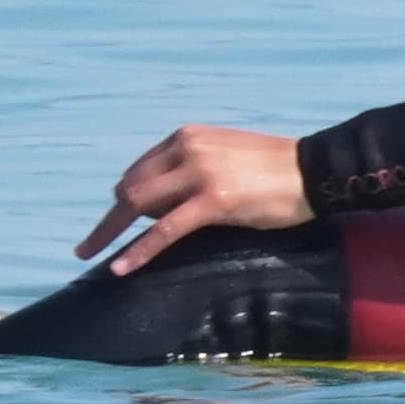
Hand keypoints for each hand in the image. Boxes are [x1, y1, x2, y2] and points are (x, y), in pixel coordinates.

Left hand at [77, 123, 309, 274]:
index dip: (125, 199)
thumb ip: (189, 171)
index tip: (116, 221)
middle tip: (91, 244)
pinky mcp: (213, 201)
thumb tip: (161, 202)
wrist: (314, 169)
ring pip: (139, 206)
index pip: (139, 170)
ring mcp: (198, 174)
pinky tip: (120, 266)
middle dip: (109, 218)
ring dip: (111, 232)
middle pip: (131, 187)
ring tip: (90, 253)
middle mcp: (185, 149)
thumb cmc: (273, 168)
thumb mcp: (222, 158)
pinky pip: (166, 230)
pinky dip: (138, 249)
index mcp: (185, 137)